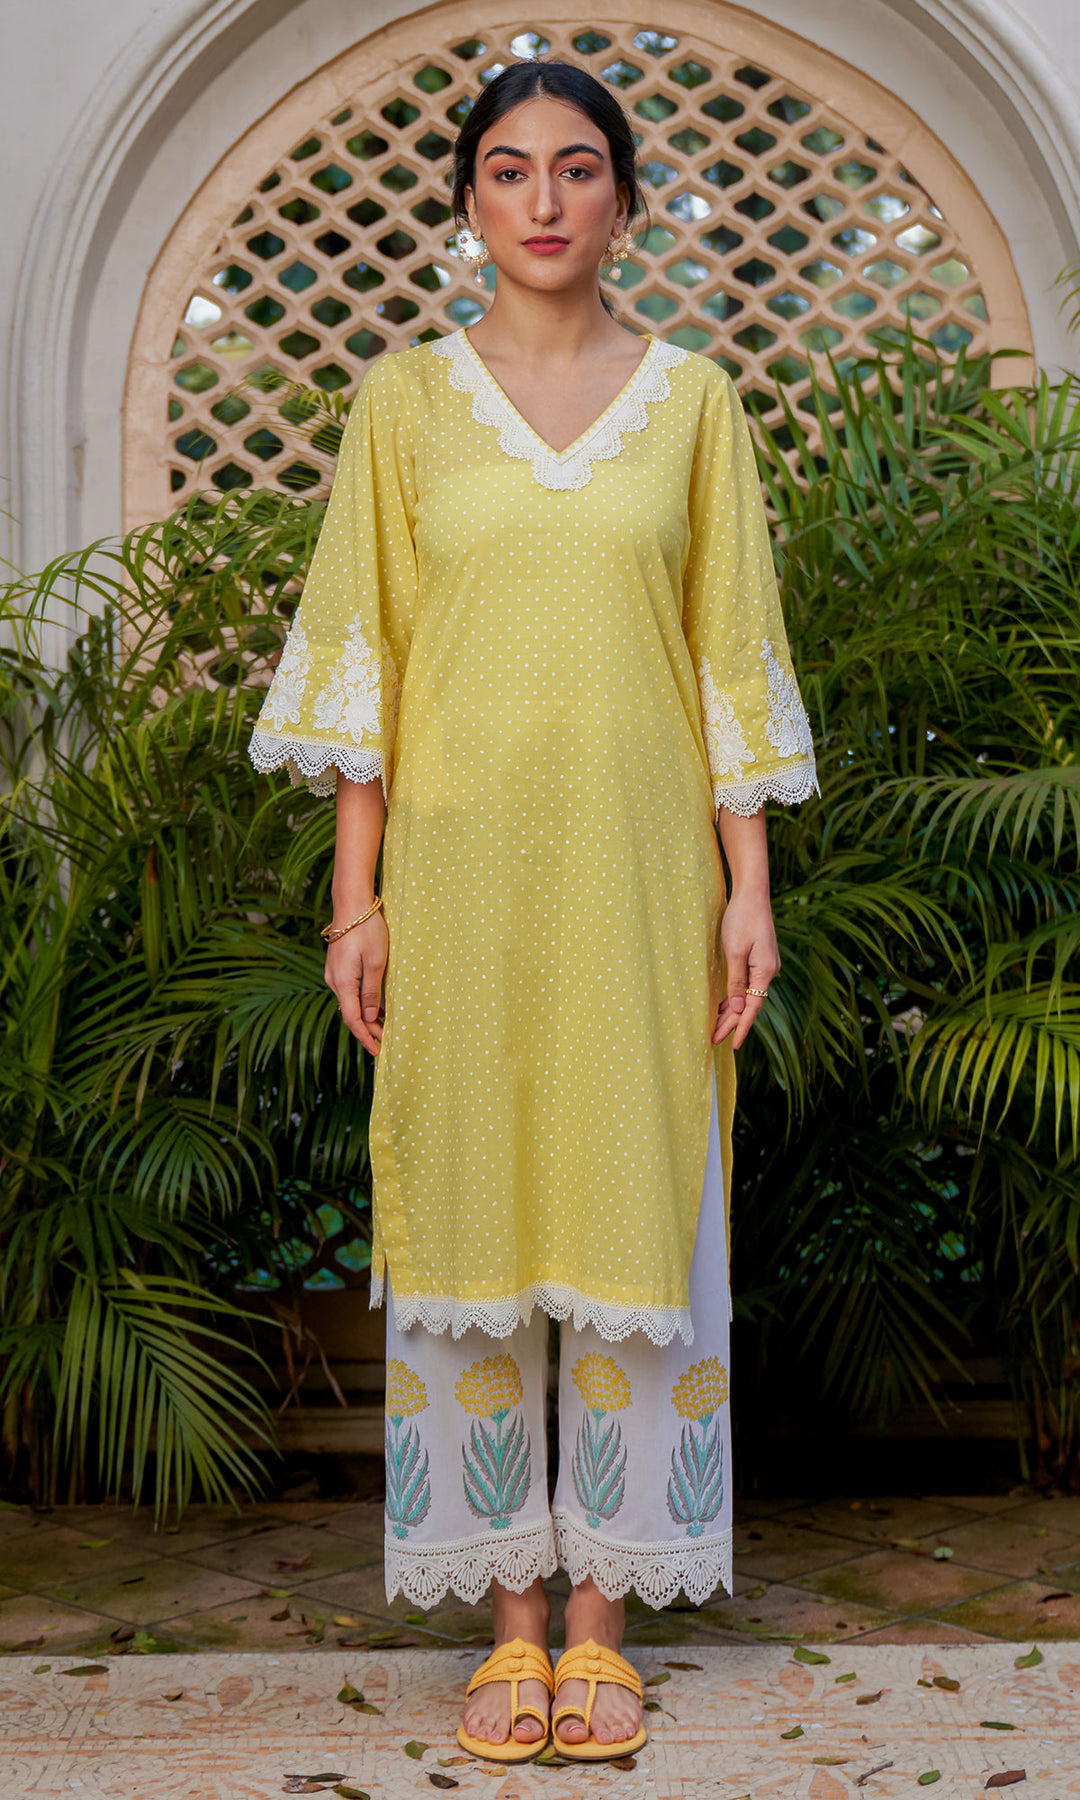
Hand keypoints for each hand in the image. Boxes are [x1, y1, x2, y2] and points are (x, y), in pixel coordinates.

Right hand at [324, 912, 388, 1055]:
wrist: (351, 905)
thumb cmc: (367, 931)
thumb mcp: (377, 963)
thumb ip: (372, 992)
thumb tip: (369, 1019)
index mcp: (343, 983)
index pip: (353, 1020)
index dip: (365, 1037)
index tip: (377, 1051)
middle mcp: (333, 981)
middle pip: (350, 1014)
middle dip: (367, 1029)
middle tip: (385, 1041)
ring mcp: (333, 973)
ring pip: (349, 1003)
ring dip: (365, 1016)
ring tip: (383, 1026)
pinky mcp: (337, 966)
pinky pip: (348, 991)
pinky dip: (360, 1003)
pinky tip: (374, 1006)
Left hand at [713, 890, 779, 1049]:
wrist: (752, 894)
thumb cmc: (741, 919)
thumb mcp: (734, 951)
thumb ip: (736, 981)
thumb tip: (737, 1008)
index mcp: (765, 971)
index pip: (752, 1007)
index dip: (742, 1027)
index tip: (733, 1045)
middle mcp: (769, 971)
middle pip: (750, 1004)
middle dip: (732, 1023)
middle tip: (714, 1039)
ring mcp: (766, 965)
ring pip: (748, 995)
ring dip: (732, 1011)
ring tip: (716, 1027)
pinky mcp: (760, 959)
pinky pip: (748, 984)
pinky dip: (736, 996)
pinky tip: (725, 1005)